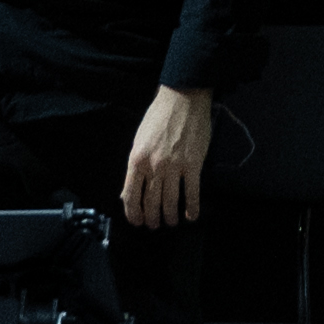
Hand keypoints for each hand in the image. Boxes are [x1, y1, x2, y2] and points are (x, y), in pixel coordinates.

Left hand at [121, 84, 209, 232]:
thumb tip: (129, 191)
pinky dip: (192, 207)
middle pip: (151, 202)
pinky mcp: (193, 164)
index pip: (131, 195)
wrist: (182, 99)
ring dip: (170, 216)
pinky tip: (191, 215)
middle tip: (155, 224)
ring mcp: (174, 167)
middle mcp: (154, 167)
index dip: (133, 213)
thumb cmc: (157, 117)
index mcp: (136, 160)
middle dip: (152, 218)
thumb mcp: (138, 141)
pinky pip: (192, 192)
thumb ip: (134, 167)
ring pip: (170, 201)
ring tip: (172, 221)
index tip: (137, 221)